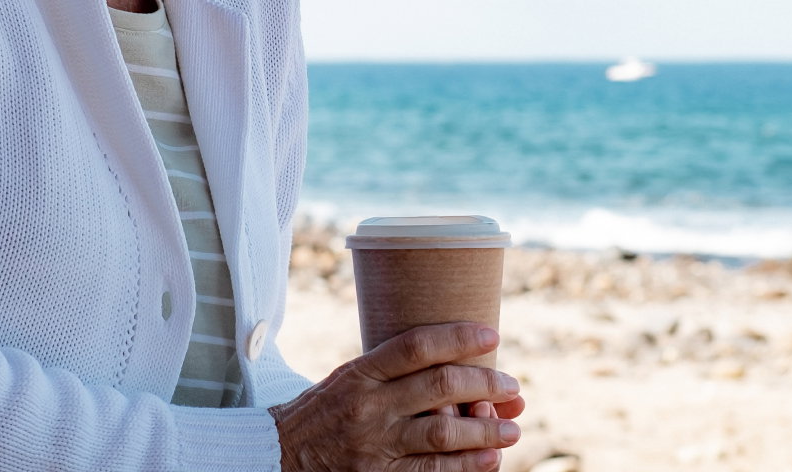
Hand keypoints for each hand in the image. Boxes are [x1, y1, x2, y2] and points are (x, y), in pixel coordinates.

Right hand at [268, 323, 523, 471]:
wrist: (278, 456)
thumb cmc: (323, 413)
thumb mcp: (348, 379)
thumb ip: (392, 371)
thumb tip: (453, 364)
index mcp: (361, 373)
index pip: (417, 345)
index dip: (458, 336)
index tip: (491, 334)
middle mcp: (369, 406)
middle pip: (439, 387)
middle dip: (485, 384)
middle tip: (512, 386)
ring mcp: (375, 445)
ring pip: (443, 434)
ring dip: (486, 430)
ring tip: (513, 428)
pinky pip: (432, 471)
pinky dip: (467, 465)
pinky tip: (490, 458)